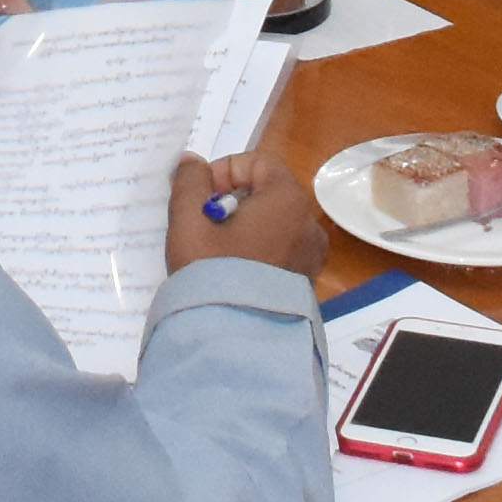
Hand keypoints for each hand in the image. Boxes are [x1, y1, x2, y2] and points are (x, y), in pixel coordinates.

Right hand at [167, 149, 327, 279]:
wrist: (234, 339)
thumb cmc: (213, 272)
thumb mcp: (189, 222)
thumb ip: (190, 183)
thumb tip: (193, 162)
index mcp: (287, 200)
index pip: (259, 162)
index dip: (227, 171)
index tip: (203, 199)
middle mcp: (308, 222)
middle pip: (268, 191)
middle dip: (234, 201)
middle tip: (206, 225)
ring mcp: (311, 254)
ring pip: (274, 222)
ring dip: (246, 226)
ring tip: (218, 252)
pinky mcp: (306, 280)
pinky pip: (282, 249)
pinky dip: (259, 250)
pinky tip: (235, 271)